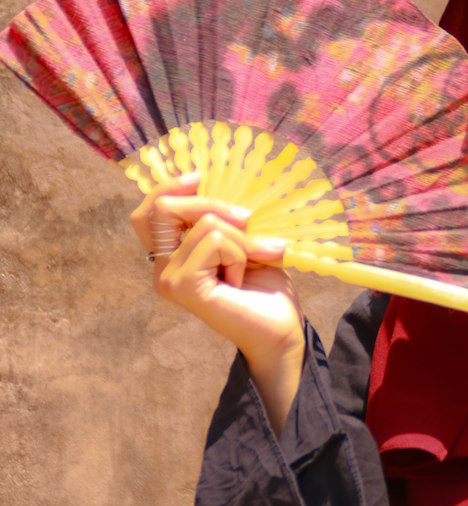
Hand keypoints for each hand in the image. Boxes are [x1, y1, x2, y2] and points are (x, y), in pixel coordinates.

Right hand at [131, 173, 304, 430]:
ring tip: (254, 262)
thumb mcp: (242, 238)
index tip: (199, 176)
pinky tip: (242, 278)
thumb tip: (205, 179)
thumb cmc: (264, 285)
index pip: (148, 212)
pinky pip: (216, 241)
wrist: (281, 329)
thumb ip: (219, 216)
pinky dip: (241, 252)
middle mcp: (161, 268)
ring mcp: (167, 279)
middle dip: (214, 205)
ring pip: (204, 223)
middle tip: (249, 221)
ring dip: (243, 238)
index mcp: (171, 255)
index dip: (168, 187)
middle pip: (166, 207)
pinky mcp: (182, 287)